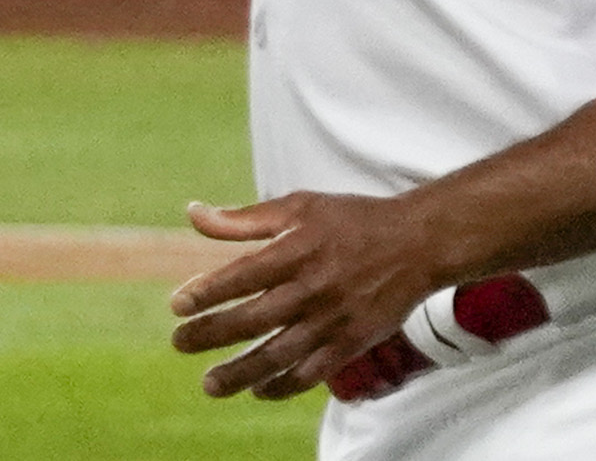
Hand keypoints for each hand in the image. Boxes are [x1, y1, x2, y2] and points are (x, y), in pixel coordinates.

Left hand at [170, 190, 453, 400]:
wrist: (418, 243)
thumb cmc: (352, 220)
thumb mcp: (299, 205)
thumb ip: (244, 218)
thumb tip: (192, 214)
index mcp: (299, 249)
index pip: (243, 275)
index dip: (208, 292)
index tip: (177, 305)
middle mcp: (314, 287)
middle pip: (255, 319)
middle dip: (212, 334)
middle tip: (178, 343)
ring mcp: (334, 319)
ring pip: (280, 355)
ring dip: (241, 373)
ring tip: (210, 384)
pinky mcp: (352, 342)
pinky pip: (313, 373)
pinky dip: (284, 386)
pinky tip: (258, 390)